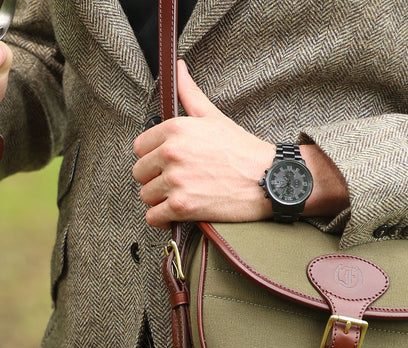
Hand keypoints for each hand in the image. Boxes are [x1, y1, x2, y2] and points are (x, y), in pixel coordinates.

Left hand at [133, 60, 273, 226]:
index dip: (153, 157)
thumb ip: (190, 93)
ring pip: (146, 195)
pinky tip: (176, 215)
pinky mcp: (182, 207)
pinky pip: (154, 217)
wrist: (268, 179)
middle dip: (155, 179)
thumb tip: (178, 67)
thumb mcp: (213, 116)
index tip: (168, 164)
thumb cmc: (243, 150)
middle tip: (177, 182)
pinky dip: (162, 219)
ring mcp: (176, 181)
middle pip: (140, 172)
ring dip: (160, 200)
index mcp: (175, 129)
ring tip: (180, 197)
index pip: (139, 147)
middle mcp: (171, 153)